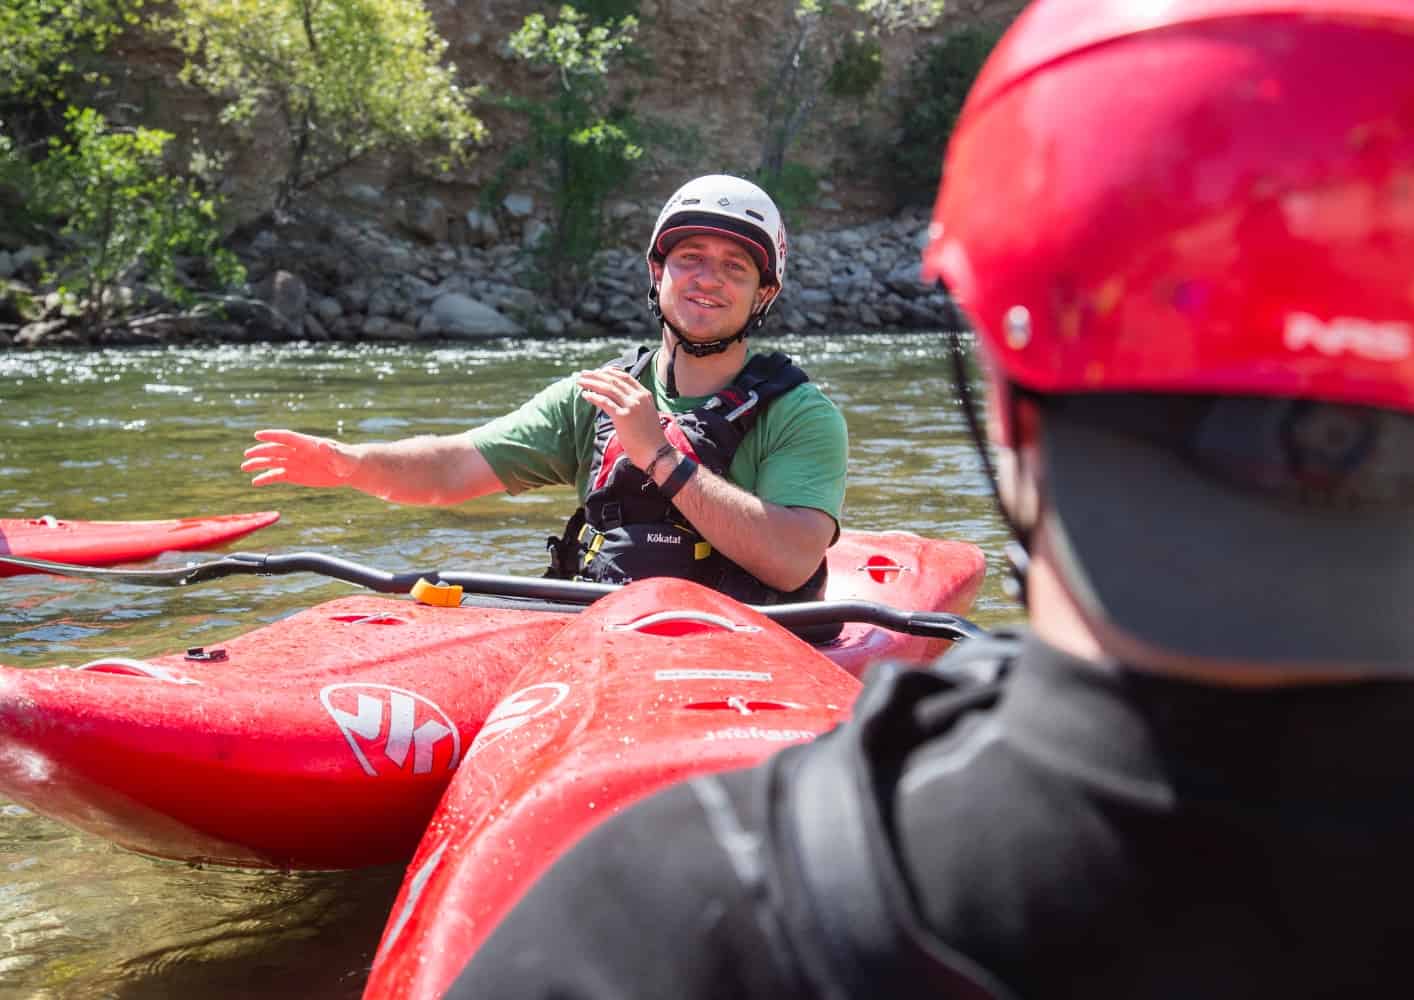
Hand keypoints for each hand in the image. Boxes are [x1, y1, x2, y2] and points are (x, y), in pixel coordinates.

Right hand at [241, 429, 357, 487]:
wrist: (349, 469)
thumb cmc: (347, 460)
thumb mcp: (341, 457)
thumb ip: (331, 451)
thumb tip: (322, 444)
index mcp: (307, 444)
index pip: (287, 437)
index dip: (273, 435)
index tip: (258, 435)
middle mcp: (297, 452)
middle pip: (276, 450)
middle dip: (261, 452)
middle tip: (247, 454)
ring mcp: (295, 463)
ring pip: (273, 462)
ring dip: (259, 464)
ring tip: (245, 467)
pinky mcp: (295, 475)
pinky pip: (277, 476)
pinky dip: (266, 478)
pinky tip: (255, 482)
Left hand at [577, 368, 668, 469]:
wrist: (657, 453)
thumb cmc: (650, 439)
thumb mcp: (645, 415)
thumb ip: (635, 405)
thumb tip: (618, 402)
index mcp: (645, 395)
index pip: (625, 377)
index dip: (609, 372)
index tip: (597, 371)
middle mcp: (638, 397)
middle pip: (613, 380)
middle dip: (596, 375)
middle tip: (583, 374)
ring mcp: (631, 406)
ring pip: (608, 388)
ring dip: (592, 383)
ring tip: (580, 382)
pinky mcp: (623, 417)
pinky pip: (605, 402)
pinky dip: (593, 397)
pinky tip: (585, 395)